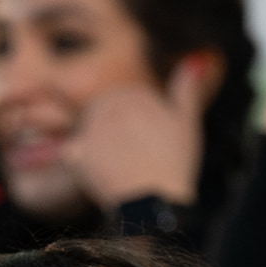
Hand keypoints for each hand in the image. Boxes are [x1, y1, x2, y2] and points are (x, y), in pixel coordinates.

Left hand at [62, 55, 215, 209]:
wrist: (155, 204)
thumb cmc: (175, 164)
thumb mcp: (188, 123)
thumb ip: (186, 91)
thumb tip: (193, 62)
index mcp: (136, 95)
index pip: (127, 101)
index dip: (136, 125)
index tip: (147, 146)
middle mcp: (110, 105)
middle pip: (102, 113)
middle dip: (114, 132)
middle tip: (132, 159)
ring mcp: (91, 129)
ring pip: (88, 131)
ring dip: (98, 145)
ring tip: (120, 167)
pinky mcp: (77, 153)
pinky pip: (72, 153)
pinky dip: (81, 164)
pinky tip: (99, 175)